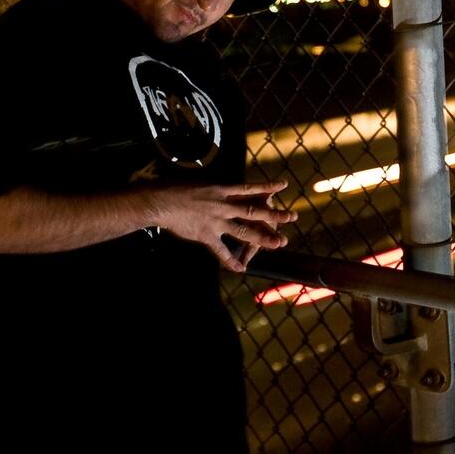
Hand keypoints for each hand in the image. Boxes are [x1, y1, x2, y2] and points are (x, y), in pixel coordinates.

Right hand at [146, 181, 295, 271]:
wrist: (161, 201)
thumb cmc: (178, 189)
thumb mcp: (202, 184)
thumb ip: (216, 190)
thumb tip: (224, 190)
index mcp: (223, 190)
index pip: (250, 189)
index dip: (267, 187)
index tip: (283, 185)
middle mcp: (223, 205)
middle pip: (254, 211)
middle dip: (274, 215)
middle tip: (292, 217)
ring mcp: (216, 221)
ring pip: (244, 230)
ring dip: (263, 238)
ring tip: (279, 243)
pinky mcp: (206, 234)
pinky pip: (221, 250)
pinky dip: (231, 260)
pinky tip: (241, 269)